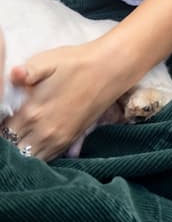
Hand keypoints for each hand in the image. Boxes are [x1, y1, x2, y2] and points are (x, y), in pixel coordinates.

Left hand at [5, 39, 136, 160]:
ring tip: (19, 142)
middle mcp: (45, 131)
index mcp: (32, 112)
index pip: (2, 134)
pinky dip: (40, 155)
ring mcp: (60, 138)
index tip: (1, 124)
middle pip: (15, 151)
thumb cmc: (76, 63)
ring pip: (32, 159)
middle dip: (7, 146)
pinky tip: (35, 145)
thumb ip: (26, 72)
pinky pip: (50, 158)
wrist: (110, 69)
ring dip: (23, 154)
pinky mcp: (72, 138)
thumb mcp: (48, 61)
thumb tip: (13, 74)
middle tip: (8, 134)